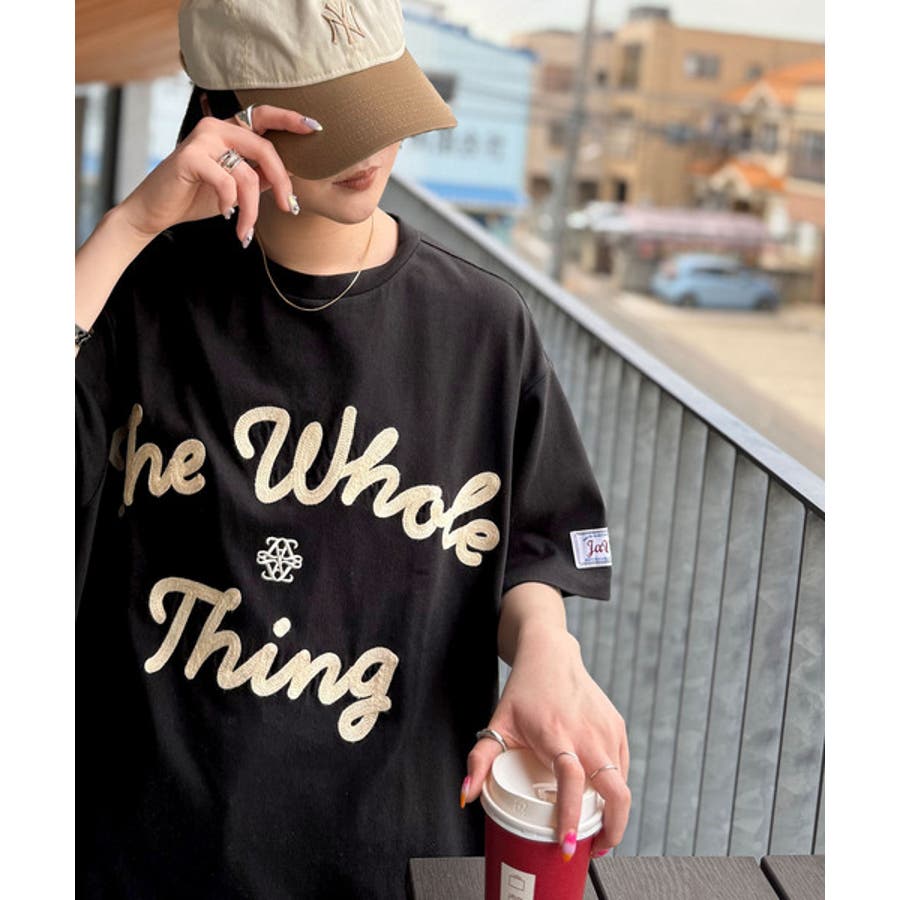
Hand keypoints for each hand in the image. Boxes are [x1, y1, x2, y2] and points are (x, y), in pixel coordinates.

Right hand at [116, 103, 318, 244]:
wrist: (158, 210)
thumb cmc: (198, 197)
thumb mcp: (237, 187)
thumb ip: (260, 176)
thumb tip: (289, 177)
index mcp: (230, 130)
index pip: (264, 116)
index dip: (290, 120)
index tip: (315, 128)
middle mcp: (217, 127)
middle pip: (265, 149)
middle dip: (282, 183)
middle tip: (290, 208)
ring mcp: (202, 139)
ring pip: (248, 174)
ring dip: (252, 209)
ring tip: (245, 230)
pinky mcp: (190, 157)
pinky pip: (227, 183)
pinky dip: (231, 204)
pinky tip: (225, 214)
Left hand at [462, 626, 630, 858]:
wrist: (551, 654)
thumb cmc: (524, 691)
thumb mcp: (498, 723)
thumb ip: (480, 760)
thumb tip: (467, 795)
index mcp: (556, 733)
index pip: (572, 781)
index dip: (572, 816)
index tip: (567, 844)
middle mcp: (587, 733)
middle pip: (614, 791)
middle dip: (611, 830)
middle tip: (592, 850)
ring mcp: (606, 729)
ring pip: (622, 784)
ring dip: (615, 814)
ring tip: (596, 832)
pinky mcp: (617, 727)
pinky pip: (622, 768)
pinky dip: (615, 790)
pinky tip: (600, 799)